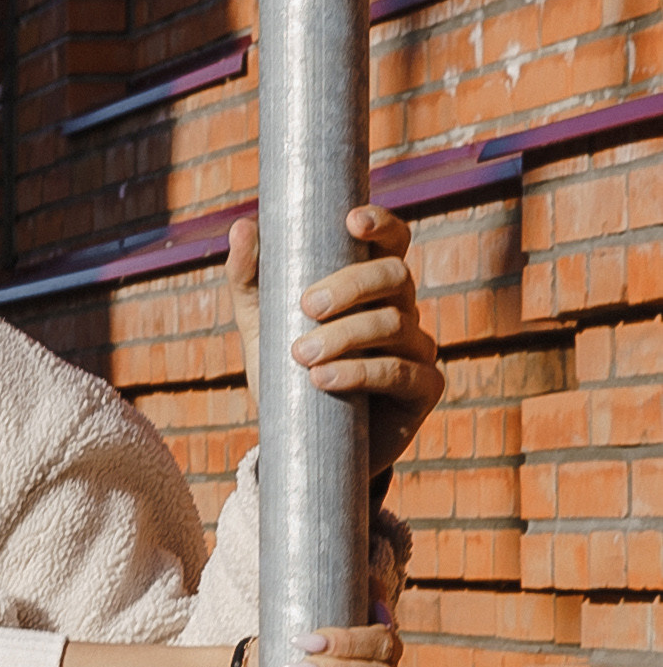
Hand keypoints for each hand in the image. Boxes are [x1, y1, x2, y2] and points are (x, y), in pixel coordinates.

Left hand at [226, 206, 445, 471]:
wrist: (302, 444)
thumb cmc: (288, 374)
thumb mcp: (262, 324)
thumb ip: (251, 279)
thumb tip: (242, 226)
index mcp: (373, 286)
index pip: (391, 243)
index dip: (382, 225)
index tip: (352, 222)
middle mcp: (403, 310)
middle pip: (395, 277)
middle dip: (351, 286)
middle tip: (306, 307)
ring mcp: (418, 349)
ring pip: (394, 325)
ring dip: (345, 336)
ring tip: (301, 356)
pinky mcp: (423, 390)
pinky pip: (399, 373)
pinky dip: (360, 373)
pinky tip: (324, 379)